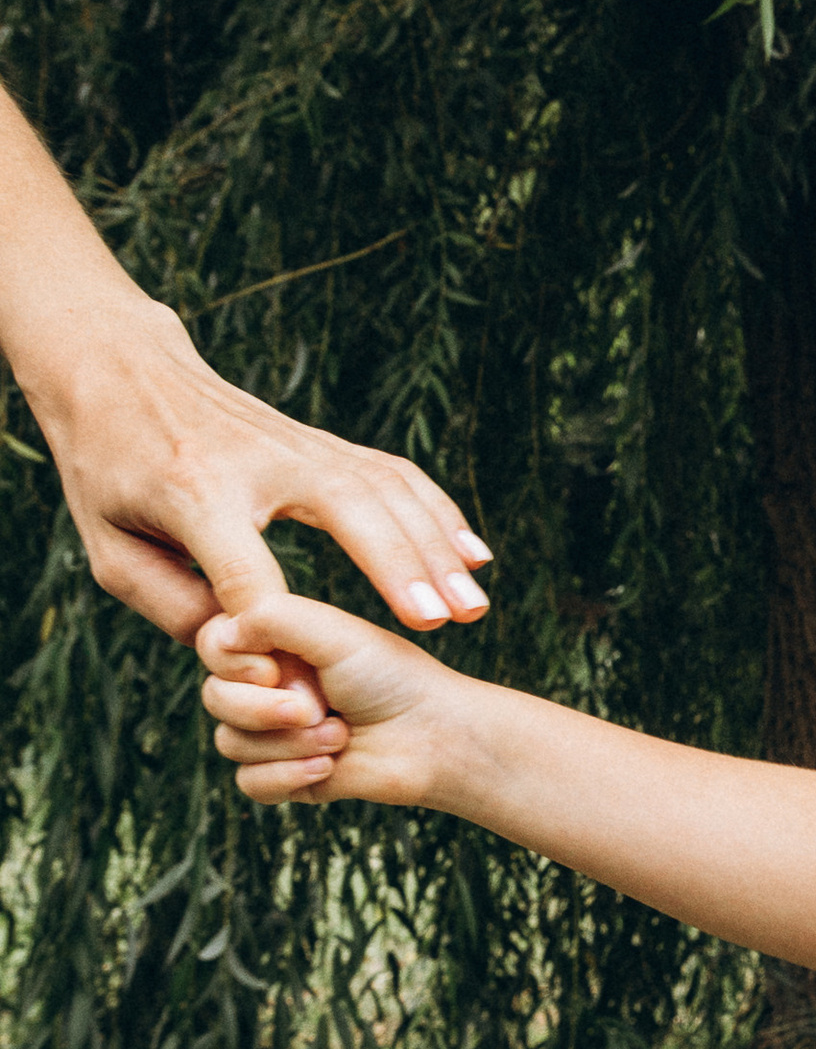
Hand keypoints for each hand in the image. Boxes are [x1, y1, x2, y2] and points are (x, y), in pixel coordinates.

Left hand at [27, 293, 491, 640]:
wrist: (121, 369)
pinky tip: (472, 552)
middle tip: (445, 622)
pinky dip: (438, 511)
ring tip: (473, 603)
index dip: (273, 624)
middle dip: (400, 565)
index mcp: (196, 494)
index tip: (297, 679)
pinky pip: (394, 473)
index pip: (246, 568)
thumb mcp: (109, 547)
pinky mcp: (321, 441)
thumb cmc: (109, 470)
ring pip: (385, 489)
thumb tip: (244, 652)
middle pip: (347, 511)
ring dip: (435, 545)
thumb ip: (169, 604)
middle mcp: (259, 462)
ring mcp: (298, 444)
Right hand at [200, 592, 458, 809]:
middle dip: (265, 708)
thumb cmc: (391, 677)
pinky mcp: (285, 775)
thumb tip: (220, 637)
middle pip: (215, 698)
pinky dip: (289, 774)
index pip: (213, 645)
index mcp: (274, 643)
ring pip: (230, 743)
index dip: (239, 661)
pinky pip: (249, 783)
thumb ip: (270, 616)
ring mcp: (274, 733)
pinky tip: (330, 766)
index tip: (281, 666)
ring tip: (340, 735)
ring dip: (290, 743)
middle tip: (318, 707)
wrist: (434, 739)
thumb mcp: (332, 630)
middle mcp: (268, 685)